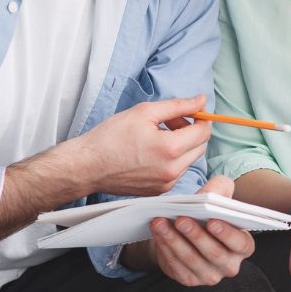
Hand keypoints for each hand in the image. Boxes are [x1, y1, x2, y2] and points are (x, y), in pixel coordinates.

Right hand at [72, 95, 211, 196]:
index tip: (192, 110)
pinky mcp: (159, 191)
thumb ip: (177, 105)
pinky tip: (152, 151)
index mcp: (170, 149)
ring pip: (189, 159)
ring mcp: (166, 184)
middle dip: (190, 130)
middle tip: (169, 120)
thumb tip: (201, 100)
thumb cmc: (110, 138)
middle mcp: (172, 170)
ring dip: (181, 145)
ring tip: (157, 135)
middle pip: (199, 146)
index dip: (201, 118)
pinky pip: (176, 171)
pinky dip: (172, 159)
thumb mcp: (144, 112)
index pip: (203, 132)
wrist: (87, 166)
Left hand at [137, 175, 255, 285]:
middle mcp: (230, 265)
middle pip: (213, 253)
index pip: (240, 243)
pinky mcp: (189, 279)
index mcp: (243, 246)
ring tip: (161, 222)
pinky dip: (165, 248)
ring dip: (174, 240)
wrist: (191, 232)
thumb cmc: (209, 212)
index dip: (227, 233)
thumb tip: (208, 194)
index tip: (212, 221)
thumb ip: (219, 189)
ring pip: (191, 260)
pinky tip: (157, 233)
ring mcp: (209, 275)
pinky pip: (176, 265)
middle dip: (195, 235)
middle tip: (181, 219)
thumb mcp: (219, 195)